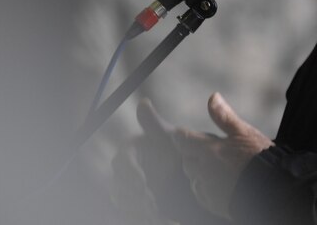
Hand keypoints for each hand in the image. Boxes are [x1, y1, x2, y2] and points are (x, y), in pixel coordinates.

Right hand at [110, 98, 181, 224]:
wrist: (197, 173)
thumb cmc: (183, 149)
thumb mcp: (172, 137)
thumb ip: (155, 123)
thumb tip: (143, 103)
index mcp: (132, 149)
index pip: (123, 161)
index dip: (131, 174)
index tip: (144, 185)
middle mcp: (127, 168)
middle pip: (119, 185)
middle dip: (134, 197)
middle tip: (151, 206)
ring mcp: (129, 186)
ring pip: (125, 201)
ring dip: (139, 210)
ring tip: (158, 216)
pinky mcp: (136, 202)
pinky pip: (132, 212)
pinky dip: (143, 216)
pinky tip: (161, 218)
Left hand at [171, 92, 273, 218]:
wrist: (273, 189)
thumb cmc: (261, 158)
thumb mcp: (245, 132)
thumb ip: (225, 116)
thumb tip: (212, 96)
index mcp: (209, 150)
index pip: (183, 140)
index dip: (182, 135)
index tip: (184, 133)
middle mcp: (203, 170)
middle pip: (186, 159)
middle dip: (192, 153)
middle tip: (207, 150)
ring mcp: (207, 189)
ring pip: (193, 177)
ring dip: (198, 171)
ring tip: (215, 167)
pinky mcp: (213, 203)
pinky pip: (201, 194)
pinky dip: (205, 187)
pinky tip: (219, 183)